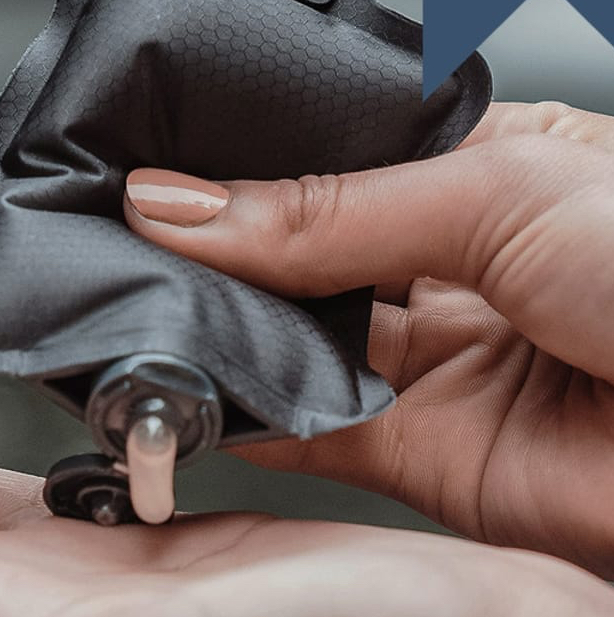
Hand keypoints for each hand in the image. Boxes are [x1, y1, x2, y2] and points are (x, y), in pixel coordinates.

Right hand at [124, 101, 613, 576]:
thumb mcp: (501, 191)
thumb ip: (329, 209)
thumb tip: (184, 202)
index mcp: (478, 169)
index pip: (324, 159)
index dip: (236, 165)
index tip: (142, 171)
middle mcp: (449, 263)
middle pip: (298, 255)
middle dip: (214, 250)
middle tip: (116, 238)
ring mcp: (435, 363)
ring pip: (294, 341)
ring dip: (220, 330)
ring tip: (134, 305)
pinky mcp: (427, 457)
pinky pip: (311, 429)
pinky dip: (245, 413)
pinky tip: (186, 386)